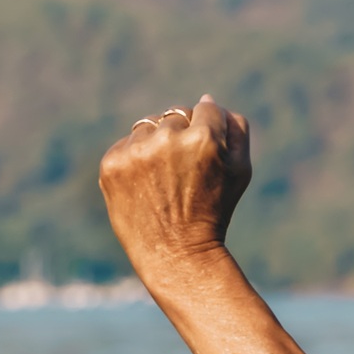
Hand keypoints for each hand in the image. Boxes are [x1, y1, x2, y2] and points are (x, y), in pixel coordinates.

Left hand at [98, 95, 251, 273]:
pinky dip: (136, 159)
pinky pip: (127, 144)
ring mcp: (136, 151)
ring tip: (165, 180)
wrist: (176, 253)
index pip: (207, 109)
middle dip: (183, 136)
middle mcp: (168, 139)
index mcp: (204, 138)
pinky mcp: (112, 163)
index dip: (210, 131)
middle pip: (176, 115)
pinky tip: (146, 185)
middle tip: (186, 173)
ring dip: (157, 144)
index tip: (207, 154)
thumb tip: (208, 100)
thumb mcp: (241, 170)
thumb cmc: (215, 211)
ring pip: (149, 126)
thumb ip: (236, 128)